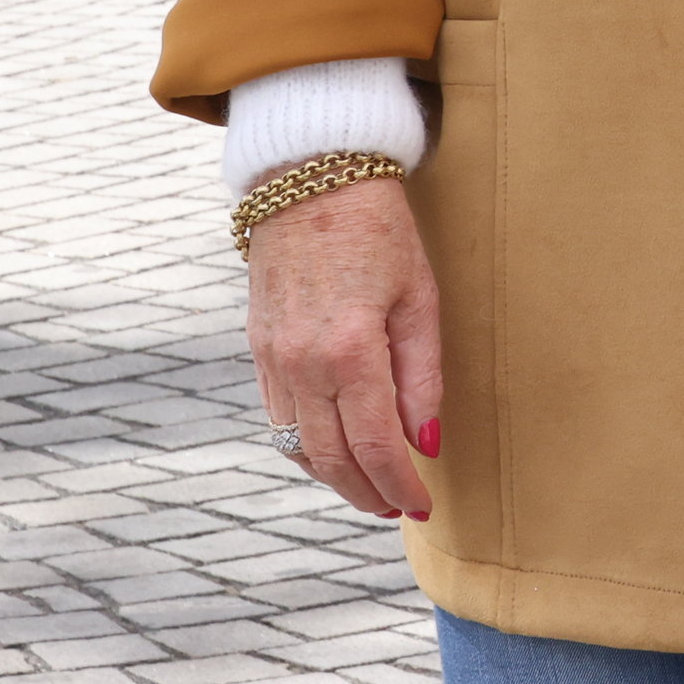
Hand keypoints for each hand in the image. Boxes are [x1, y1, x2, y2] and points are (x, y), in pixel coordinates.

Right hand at [245, 177, 444, 521]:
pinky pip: (277, 418)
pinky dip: (305, 445)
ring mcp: (273, 357)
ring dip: (334, 478)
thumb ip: (422, 375)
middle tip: (398, 507)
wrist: (309, 176)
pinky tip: (333, 448)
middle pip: (332, 459)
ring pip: (298, 446)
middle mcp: (302, 363)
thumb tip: (426, 442)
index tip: (423, 504)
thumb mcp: (419, 296)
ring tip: (369, 488)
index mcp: (350, 350)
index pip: (375, 446)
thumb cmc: (379, 230)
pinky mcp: (258, 347)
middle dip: (367, 494)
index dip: (400, 484)